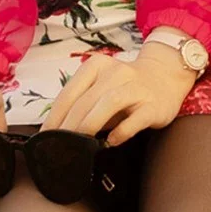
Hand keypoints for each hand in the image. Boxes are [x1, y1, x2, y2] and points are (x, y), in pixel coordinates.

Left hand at [39, 43, 198, 145]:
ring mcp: (137, 88)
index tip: (45, 135)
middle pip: (86, 99)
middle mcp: (117, 73)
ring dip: (90, 124)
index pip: (70, 92)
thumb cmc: (126, 87)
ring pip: (109, 103)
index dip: (55, 116)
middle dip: (68, 125)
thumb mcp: (100, 88)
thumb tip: (57, 130)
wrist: (166, 76)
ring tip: (78, 143)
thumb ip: (82, 103)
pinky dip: (121, 131)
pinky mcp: (153, 105)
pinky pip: (135, 119)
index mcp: (97, 66)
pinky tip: (111, 141)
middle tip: (58, 145)